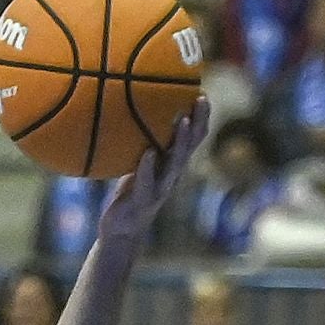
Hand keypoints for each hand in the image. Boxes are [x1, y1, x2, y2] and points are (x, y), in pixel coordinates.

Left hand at [97, 97, 208, 242]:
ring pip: (175, 164)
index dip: (201, 118)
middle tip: (201, 99)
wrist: (122, 231)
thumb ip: (140, 146)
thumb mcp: (137, 166)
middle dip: (198, 122)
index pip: (193, 138)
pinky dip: (148, 167)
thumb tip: (128, 113)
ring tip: (183, 121)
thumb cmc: (129, 193)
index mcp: (172, 164)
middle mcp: (171, 175)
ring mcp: (159, 188)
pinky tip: (149, 153)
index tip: (202, 93)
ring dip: (181, 142)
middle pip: (191, 146)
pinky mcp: (143, 200)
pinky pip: (147, 181)